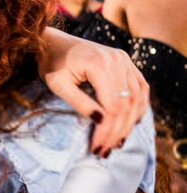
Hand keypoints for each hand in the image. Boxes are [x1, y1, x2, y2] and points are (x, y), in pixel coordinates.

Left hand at [39, 27, 148, 154]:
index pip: (112, 106)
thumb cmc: (51, 63)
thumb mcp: (58, 85)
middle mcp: (117, 60)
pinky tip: (130, 123)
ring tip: (117, 142)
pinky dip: (138, 107)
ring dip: (130, 123)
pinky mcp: (125, 62)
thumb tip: (101, 122)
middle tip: (106, 151)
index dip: (108, 130)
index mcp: (99, 64)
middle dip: (118, 131)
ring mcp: (123, 59)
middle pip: (127, 104)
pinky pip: (140, 87)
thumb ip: (80, 103)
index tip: (98, 148)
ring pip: (137, 98)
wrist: (52, 42)